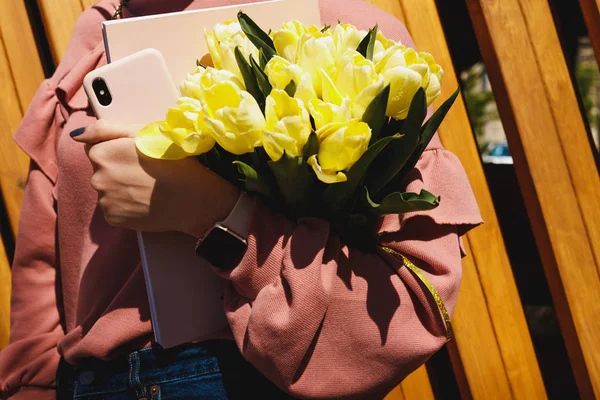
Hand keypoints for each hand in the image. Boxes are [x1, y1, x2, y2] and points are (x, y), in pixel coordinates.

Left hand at [71, 121, 239, 236]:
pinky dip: (127, 206)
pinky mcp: (114, 219)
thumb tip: (77, 135)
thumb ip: (104, 129)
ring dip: (122, 189)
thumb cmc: (174, 160)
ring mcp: (104, 201)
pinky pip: (115, 209)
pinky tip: (146, 202)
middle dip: (118, 171)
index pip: (95, 149)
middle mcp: (97, 178)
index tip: (138, 156)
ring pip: (108, 191)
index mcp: (101, 153)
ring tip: (149, 188)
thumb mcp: (143, 132)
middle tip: (147, 173)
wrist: (194, 197)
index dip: (118, 151)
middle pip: (101, 171)